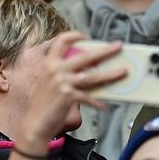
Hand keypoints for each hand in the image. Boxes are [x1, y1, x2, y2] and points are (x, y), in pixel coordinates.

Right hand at [16, 32, 124, 150]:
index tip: (85, 37)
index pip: (60, 41)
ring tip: (123, 71)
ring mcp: (62, 82)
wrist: (34, 124)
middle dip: (105, 51)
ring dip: (111, 74)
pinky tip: (106, 105)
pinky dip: (98, 102)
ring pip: (93, 76)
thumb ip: (65, 73)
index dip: (73, 35)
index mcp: (49, 63)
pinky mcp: (68, 96)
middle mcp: (55, 70)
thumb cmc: (44, 104)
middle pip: (86, 56)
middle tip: (119, 46)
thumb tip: (91, 69)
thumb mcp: (49, 82)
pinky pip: (90, 97)